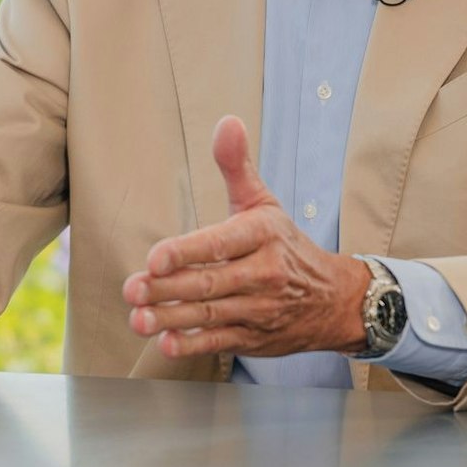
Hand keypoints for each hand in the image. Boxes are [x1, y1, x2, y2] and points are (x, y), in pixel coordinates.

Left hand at [122, 116, 368, 358]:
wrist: (335, 299)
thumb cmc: (286, 245)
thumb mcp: (263, 203)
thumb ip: (236, 166)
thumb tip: (227, 121)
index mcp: (262, 236)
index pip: (220, 244)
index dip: (186, 252)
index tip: (155, 258)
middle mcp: (263, 274)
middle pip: (210, 282)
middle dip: (167, 289)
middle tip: (131, 288)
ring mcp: (260, 309)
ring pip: (211, 314)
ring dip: (171, 319)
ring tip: (137, 319)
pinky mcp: (255, 338)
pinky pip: (222, 342)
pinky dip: (194, 345)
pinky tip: (167, 344)